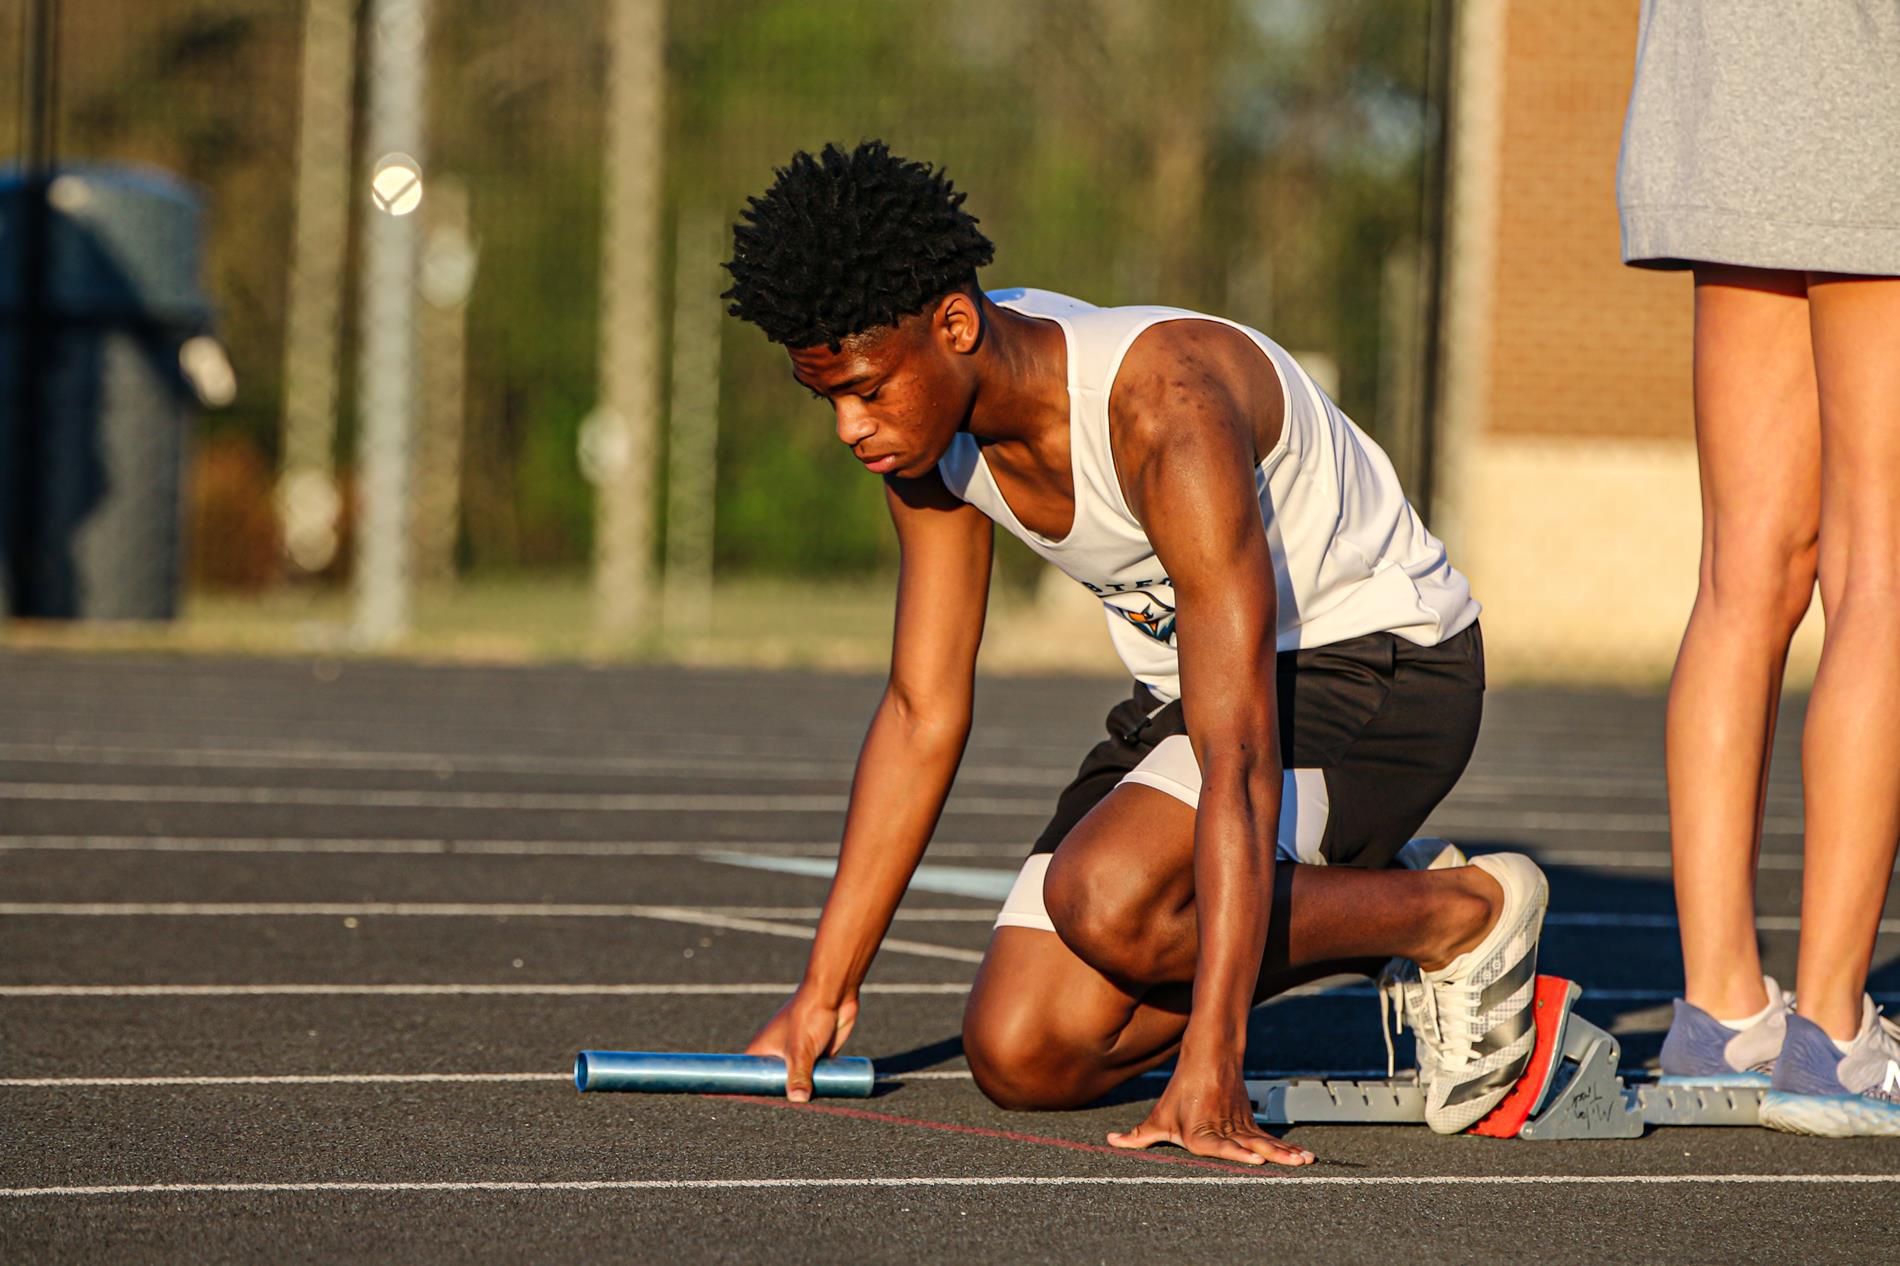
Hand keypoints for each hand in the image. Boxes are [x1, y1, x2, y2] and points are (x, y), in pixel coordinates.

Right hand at [743, 987, 859, 1102]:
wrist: (834, 995)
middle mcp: (778, 1054)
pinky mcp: (816, 1056)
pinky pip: (813, 1077)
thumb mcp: (800, 1049)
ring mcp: (798, 1055)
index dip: (748, 1091)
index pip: (749, 1076)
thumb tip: (798, 1100)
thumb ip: (798, 1075)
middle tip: (784, 1114)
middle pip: (774, 1084)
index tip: (749, 1106)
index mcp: (762, 1050)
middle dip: (780, 1097)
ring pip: (796, 1082)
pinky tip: (822, 1097)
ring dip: (801, 1092)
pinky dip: (816, 1086)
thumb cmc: (808, 1015)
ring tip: (805, 1109)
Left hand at [1108, 1063, 1313, 1166]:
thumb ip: (1138, 1135)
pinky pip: (1270, 1138)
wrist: (1208, 1057)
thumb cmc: (1181, 1091)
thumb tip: (1111, 1140)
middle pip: (1249, 1145)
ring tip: (1304, 1161)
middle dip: (1271, 1156)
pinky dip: (1287, 1147)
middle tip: (1289, 1164)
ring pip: (1264, 1141)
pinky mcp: (1250, 1123)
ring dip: (1285, 1152)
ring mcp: (1239, 1126)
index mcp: (1199, 1133)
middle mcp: (1222, 1130)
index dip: (1237, 1153)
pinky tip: (1304, 1156)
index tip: (1255, 1159)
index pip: (1218, 1146)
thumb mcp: (1158, 1116)